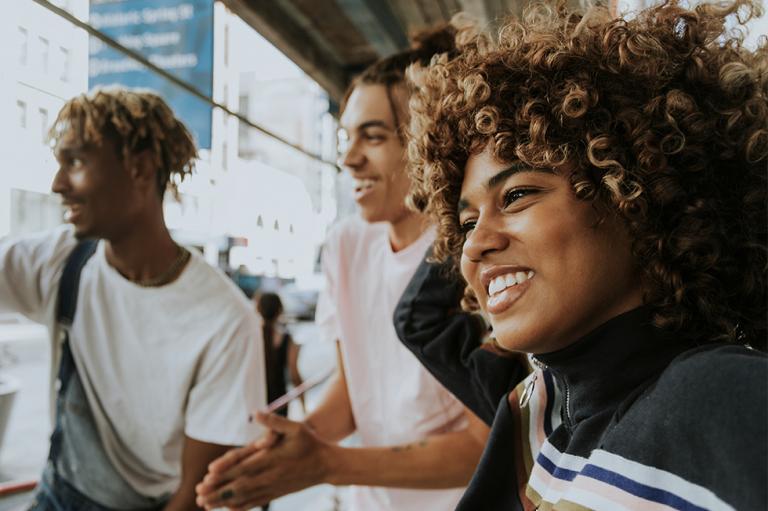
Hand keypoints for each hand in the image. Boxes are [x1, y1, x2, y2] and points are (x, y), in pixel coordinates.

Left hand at [195, 412, 333, 509]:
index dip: (225, 472)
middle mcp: (270, 476)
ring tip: (205, 504)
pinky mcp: (276, 493)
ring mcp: (272, 487)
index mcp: (272, 460)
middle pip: (239, 486)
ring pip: (244, 497)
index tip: (208, 475)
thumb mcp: (296, 427)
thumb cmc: (310, 443)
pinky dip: (239, 506)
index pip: (243, 467)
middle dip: (217, 491)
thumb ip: (274, 422)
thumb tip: (256, 413)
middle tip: (198, 495)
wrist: (327, 465)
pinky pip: (254, 502)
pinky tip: (227, 509)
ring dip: (223, 501)